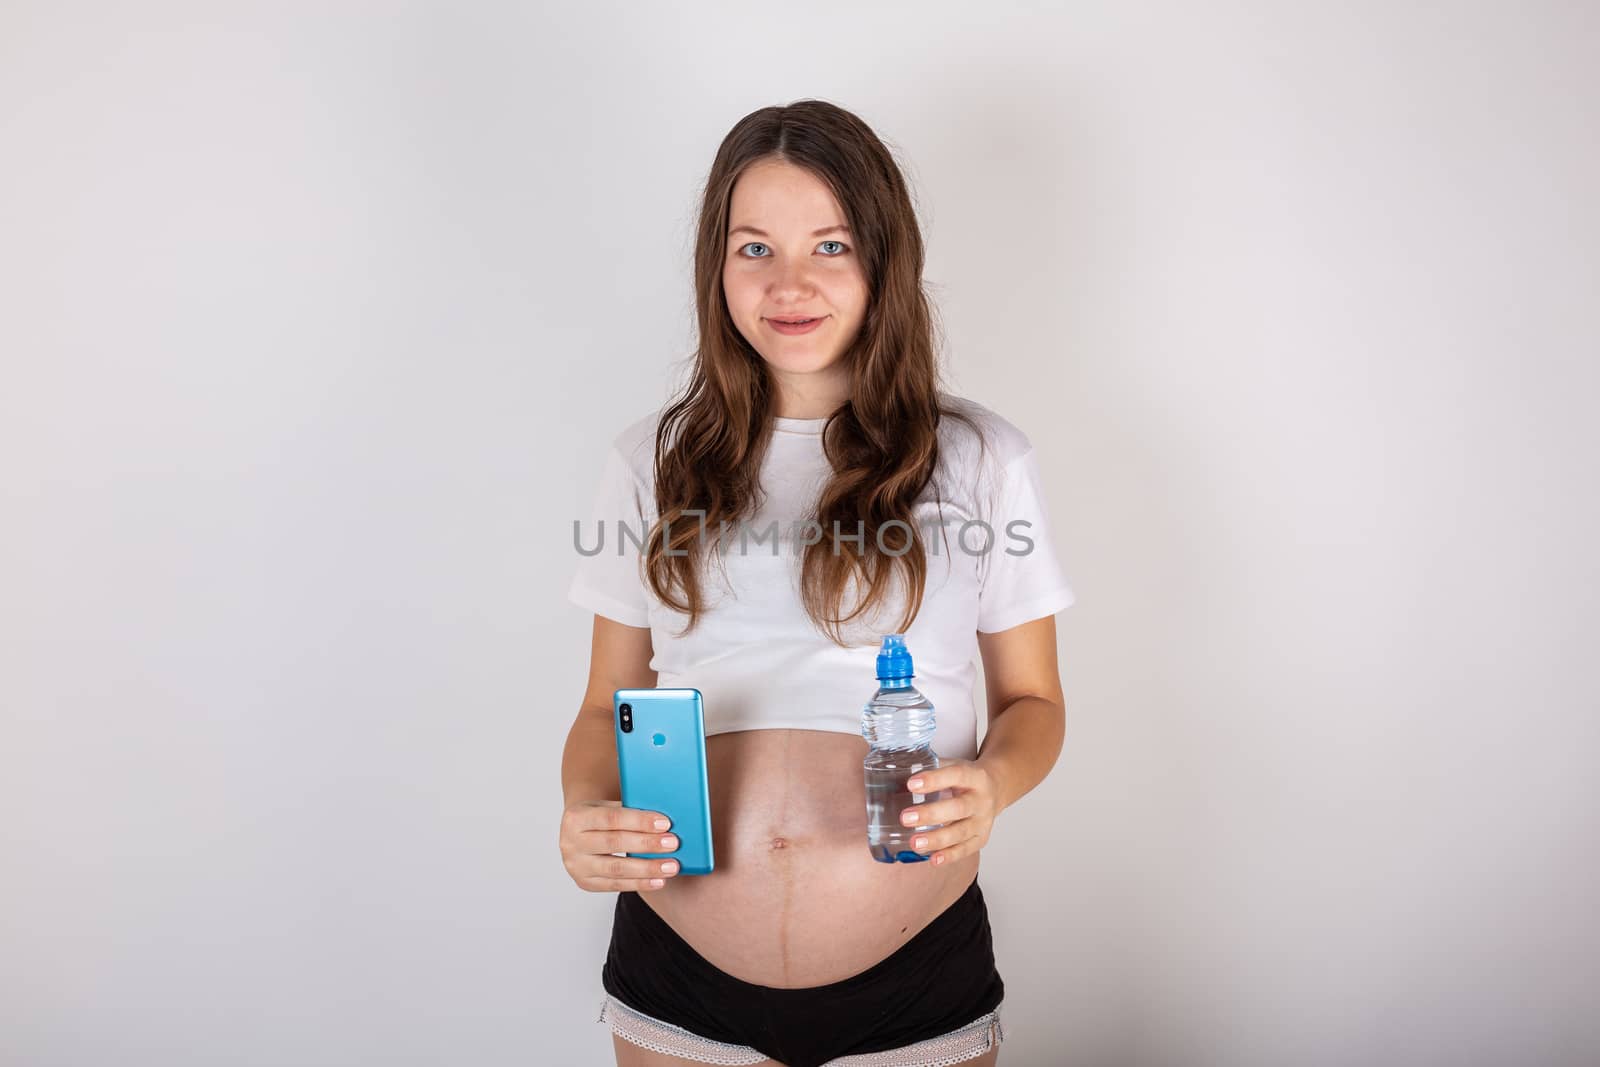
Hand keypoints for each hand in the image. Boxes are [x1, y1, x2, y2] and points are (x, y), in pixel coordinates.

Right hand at [559, 799, 682, 892]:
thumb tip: (665, 821)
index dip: (639, 821)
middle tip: (673, 844)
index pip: (612, 818)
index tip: (665, 823)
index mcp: (576, 817)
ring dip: (647, 868)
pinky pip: (615, 885)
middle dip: (647, 844)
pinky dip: (639, 883)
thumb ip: (629, 810)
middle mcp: (571, 842)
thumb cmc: (599, 817)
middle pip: (614, 843)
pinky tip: (658, 881)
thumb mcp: (607, 806)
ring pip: (616, 869)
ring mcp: (576, 866)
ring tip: (671, 866)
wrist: (576, 833)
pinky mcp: (584, 883)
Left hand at [899, 759, 1002, 865]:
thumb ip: (930, 767)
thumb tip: (897, 772)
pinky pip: (966, 849)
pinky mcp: (982, 837)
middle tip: (905, 818)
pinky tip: (933, 859)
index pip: (956, 775)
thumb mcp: (954, 765)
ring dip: (937, 839)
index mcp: (975, 776)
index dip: (934, 780)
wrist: (996, 788)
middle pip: (958, 808)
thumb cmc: (967, 778)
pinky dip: (950, 855)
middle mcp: (982, 800)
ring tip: (914, 843)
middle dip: (931, 815)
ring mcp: (983, 821)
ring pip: (961, 832)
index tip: (911, 784)